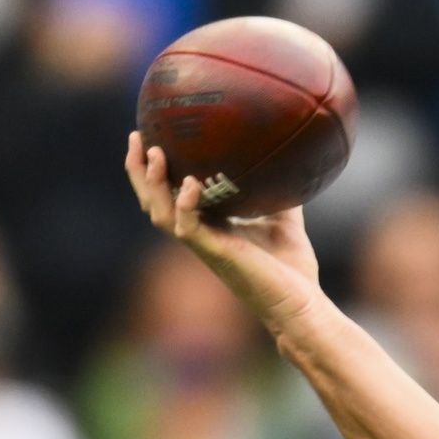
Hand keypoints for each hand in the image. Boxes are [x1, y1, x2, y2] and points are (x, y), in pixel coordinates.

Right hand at [123, 130, 321, 332]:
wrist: (301, 301)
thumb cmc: (293, 267)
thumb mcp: (286, 218)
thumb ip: (279, 192)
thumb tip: (290, 160)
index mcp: (209, 224)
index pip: (169, 194)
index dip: (154, 170)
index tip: (152, 136)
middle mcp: (199, 234)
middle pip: (152, 200)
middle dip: (139, 170)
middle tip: (137, 137)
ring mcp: (204, 245)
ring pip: (160, 213)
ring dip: (152, 183)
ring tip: (155, 153)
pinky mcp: (216, 254)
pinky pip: (187, 228)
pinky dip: (185, 205)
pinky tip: (190, 183)